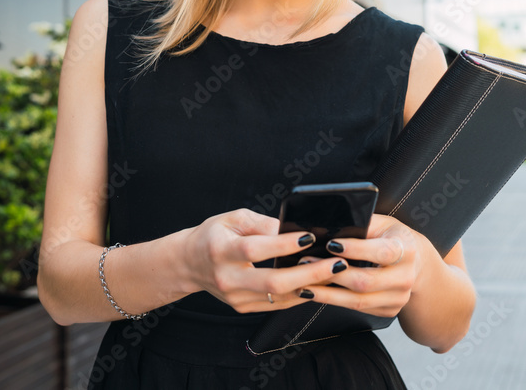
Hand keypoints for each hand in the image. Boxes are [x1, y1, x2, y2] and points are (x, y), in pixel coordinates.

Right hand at [181, 208, 351, 312]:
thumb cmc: (213, 236)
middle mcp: (228, 277)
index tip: (310, 237)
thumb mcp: (233, 219)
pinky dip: (299, 295)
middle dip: (309, 272)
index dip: (284, 244)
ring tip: (334, 272)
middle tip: (336, 263)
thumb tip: (293, 229)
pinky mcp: (243, 307)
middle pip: (273, 281)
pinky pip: (277, 304)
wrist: (189, 264)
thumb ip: (262, 223)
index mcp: (222, 250)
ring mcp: (235, 297)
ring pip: (279, 297)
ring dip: (310, 285)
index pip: (256, 249)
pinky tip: (317, 284)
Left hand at [296, 213, 429, 317]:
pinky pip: (359, 309)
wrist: (417, 264)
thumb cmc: (393, 238)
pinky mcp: (390, 311)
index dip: (356, 249)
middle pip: (366, 281)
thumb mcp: (383, 224)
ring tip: (304, 284)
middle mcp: (406, 276)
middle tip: (306, 263)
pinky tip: (319, 293)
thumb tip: (330, 224)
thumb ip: (362, 223)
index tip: (330, 244)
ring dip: (328, 293)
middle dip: (333, 274)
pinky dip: (336, 301)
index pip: (381, 251)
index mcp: (407, 249)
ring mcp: (399, 298)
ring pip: (359, 300)